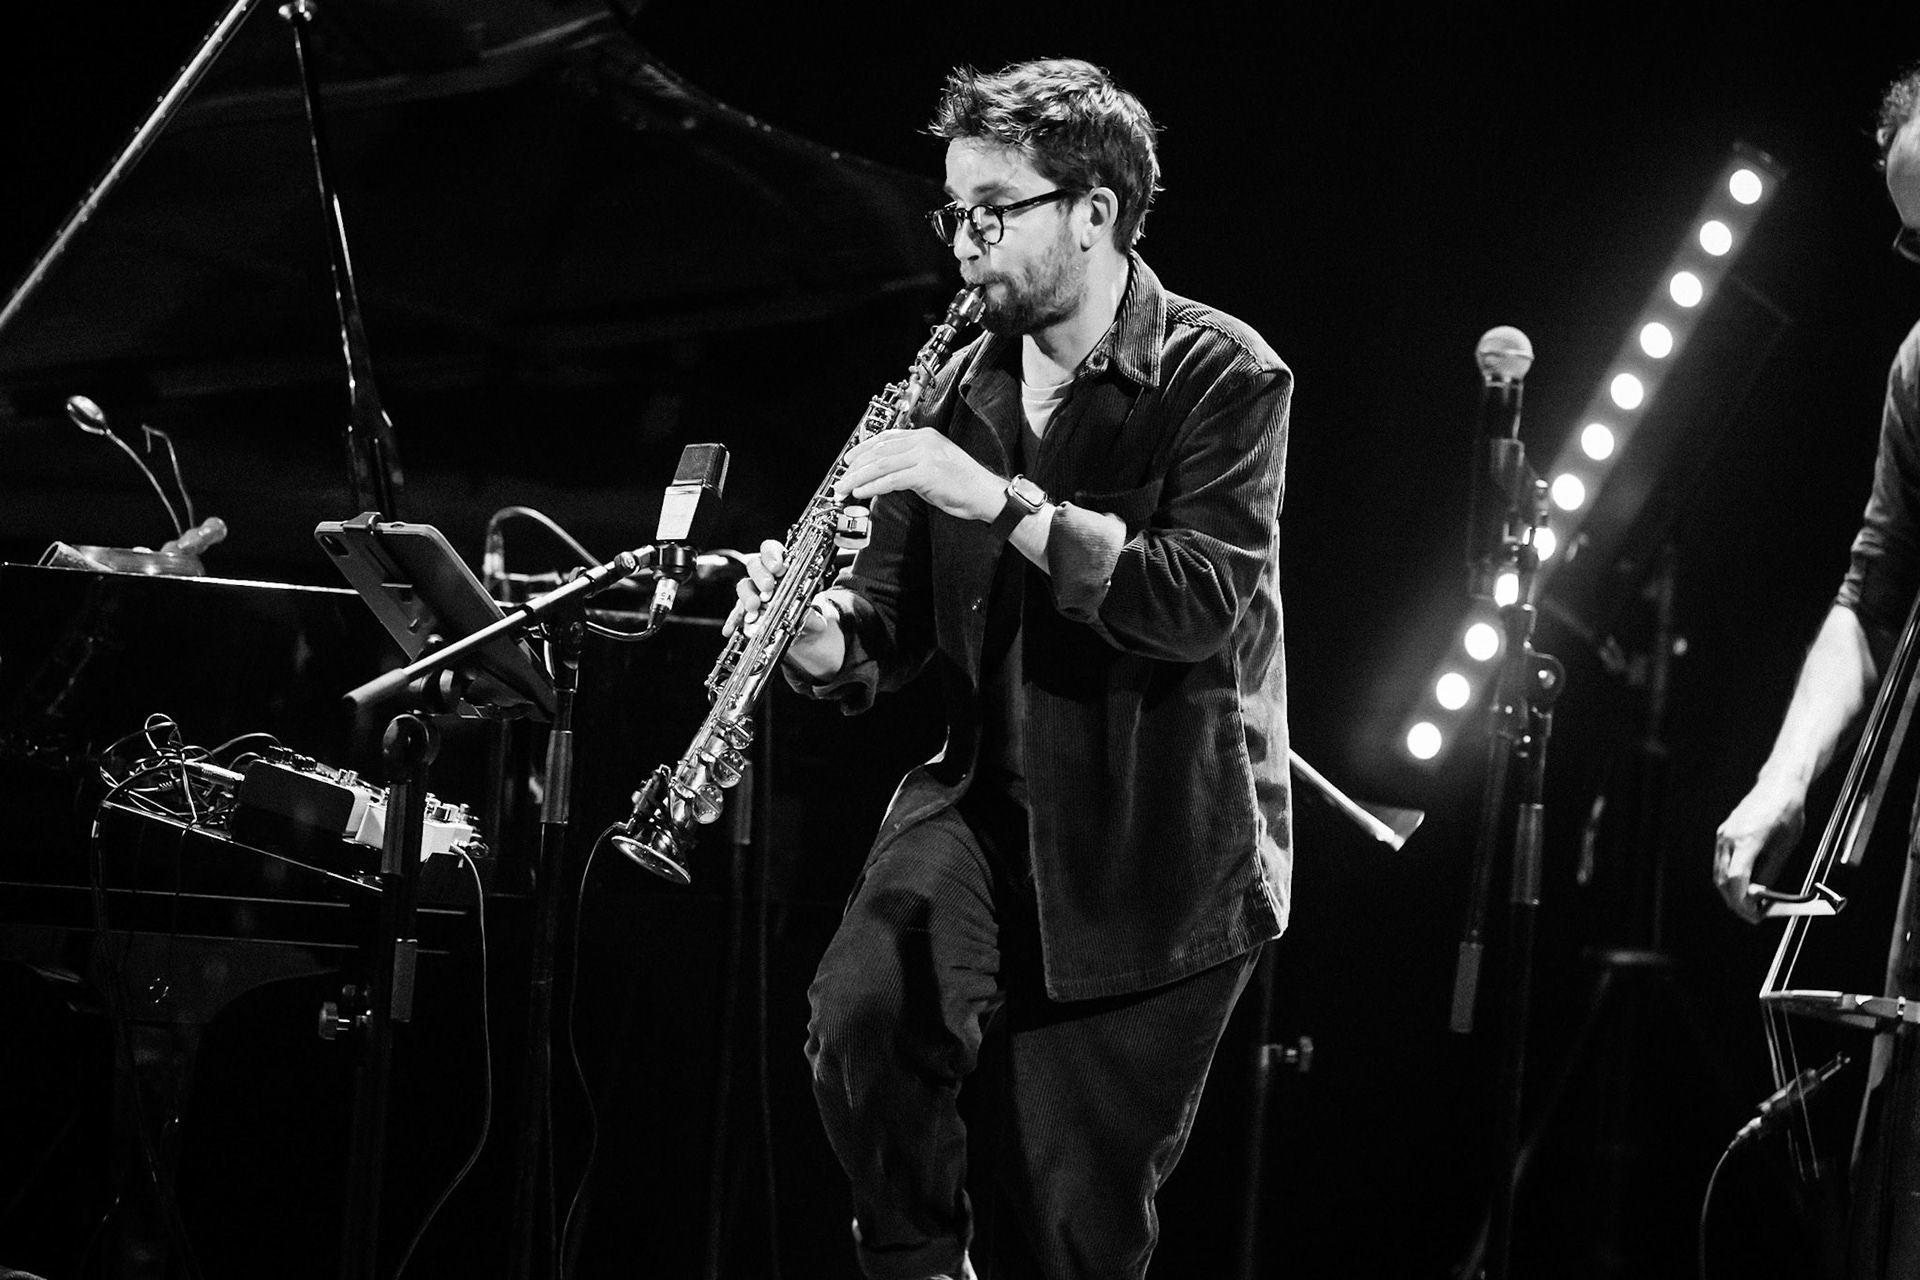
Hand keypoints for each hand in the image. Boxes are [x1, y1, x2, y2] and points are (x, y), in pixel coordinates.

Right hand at [723, 539, 841, 676]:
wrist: (800, 628)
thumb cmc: (805, 609)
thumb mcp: (812, 611)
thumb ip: (813, 615)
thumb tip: (814, 621)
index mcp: (781, 566)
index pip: (771, 549)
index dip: (772, 555)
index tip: (778, 567)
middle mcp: (764, 575)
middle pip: (754, 565)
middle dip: (760, 575)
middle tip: (768, 587)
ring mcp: (753, 592)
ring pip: (744, 585)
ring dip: (748, 596)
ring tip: (754, 607)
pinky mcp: (745, 610)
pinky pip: (737, 612)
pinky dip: (736, 620)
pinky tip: (734, 629)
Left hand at [836, 428, 1002, 522]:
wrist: (987, 494)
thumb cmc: (964, 484)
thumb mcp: (934, 467)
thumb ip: (911, 465)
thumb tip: (885, 474)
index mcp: (925, 437)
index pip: (886, 438)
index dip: (863, 449)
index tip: (848, 460)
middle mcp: (923, 442)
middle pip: (879, 451)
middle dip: (855, 467)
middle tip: (840, 480)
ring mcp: (925, 456)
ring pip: (881, 464)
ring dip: (858, 478)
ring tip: (844, 489)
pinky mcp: (927, 473)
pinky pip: (892, 479)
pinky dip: (873, 486)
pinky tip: (861, 492)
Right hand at [1713, 772, 1808, 923]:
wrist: (1778, 786)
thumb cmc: (1786, 810)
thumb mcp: (1786, 846)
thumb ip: (1771, 871)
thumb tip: (1763, 894)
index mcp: (1747, 840)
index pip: (1736, 879)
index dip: (1742, 902)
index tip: (1752, 914)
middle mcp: (1729, 837)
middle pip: (1722, 880)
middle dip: (1734, 901)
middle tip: (1750, 914)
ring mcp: (1723, 835)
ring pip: (1718, 872)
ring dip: (1730, 890)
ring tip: (1748, 902)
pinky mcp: (1723, 833)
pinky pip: (1721, 861)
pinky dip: (1728, 877)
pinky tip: (1742, 883)